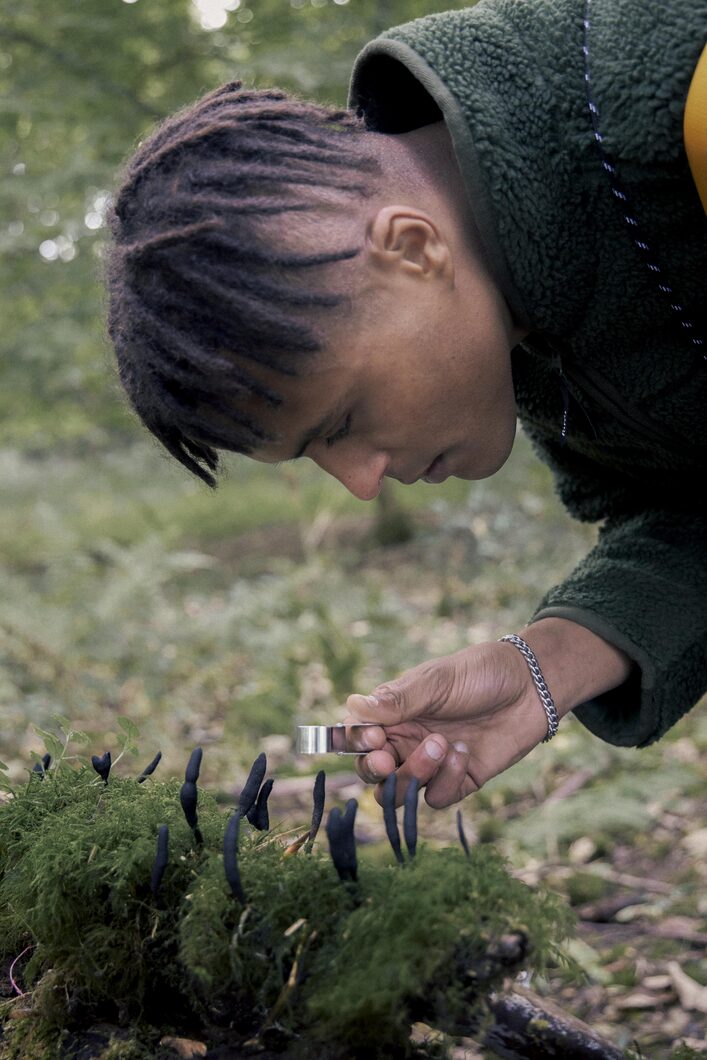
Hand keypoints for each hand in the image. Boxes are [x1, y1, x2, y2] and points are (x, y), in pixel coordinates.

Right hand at [343, 619, 631, 807]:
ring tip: (440, 745)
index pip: (356, 736)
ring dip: (413, 775)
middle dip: (375, 770)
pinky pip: (437, 797)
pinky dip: (446, 780)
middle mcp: (406, 741)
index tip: (372, 737)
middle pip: (372, 772)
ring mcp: (431, 764)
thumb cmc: (481, 673)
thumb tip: (353, 705)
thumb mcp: (437, 680)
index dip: (354, 743)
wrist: (532, 687)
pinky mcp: (458, 781)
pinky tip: (464, 753)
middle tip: (387, 758)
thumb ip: (398, 699)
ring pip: (399, 792)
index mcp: (392, 713)